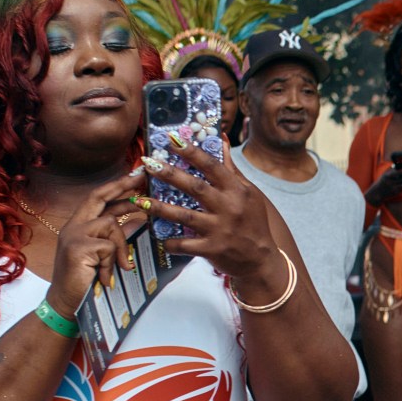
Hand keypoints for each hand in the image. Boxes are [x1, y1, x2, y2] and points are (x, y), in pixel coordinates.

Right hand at [40, 168, 154, 316]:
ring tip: (120, 268)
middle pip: (98, 196)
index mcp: (78, 226)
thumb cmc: (86, 282)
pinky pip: (108, 246)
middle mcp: (73, 226)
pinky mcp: (78, 247)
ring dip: (121, 247)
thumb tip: (140, 219)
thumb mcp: (103, 255)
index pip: (97, 198)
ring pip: (111, 224)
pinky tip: (106, 277)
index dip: (116, 186)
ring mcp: (73, 235)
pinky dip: (113, 263)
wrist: (66, 305)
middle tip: (141, 176)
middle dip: (122, 185)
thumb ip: (116, 236)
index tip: (135, 176)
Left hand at [148, 137, 291, 295]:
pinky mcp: (211, 249)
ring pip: (184, 216)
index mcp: (236, 191)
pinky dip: (170, 242)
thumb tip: (222, 141)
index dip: (192, 153)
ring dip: (160, 208)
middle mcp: (227, 208)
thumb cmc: (253, 223)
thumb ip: (232, 170)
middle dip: (169, 174)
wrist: (261, 259)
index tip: (173, 141)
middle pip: (194, 187)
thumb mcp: (249, 193)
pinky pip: (185, 245)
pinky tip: (158, 236)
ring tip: (140, 201)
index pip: (212, 167)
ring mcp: (218, 229)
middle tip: (148, 163)